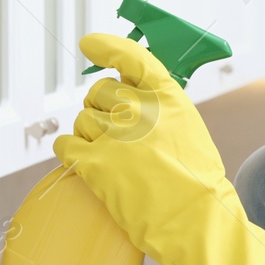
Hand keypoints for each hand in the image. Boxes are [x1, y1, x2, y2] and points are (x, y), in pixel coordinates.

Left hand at [57, 33, 264, 264]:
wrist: (196, 220)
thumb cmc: (198, 182)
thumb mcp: (189, 129)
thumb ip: (162, 110)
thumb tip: (134, 100)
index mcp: (166, 97)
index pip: (130, 57)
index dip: (106, 46)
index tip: (89, 43)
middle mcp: (139, 109)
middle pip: (98, 92)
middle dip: (100, 108)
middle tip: (111, 131)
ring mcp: (115, 135)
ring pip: (81, 119)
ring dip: (87, 133)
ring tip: (105, 154)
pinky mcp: (95, 163)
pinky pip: (65, 145)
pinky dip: (68, 150)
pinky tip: (79, 159)